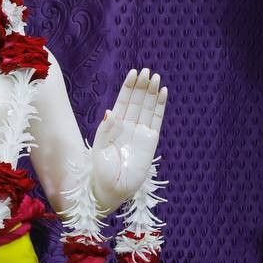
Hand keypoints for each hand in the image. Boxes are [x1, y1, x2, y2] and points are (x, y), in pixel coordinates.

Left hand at [91, 68, 166, 206]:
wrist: (109, 191)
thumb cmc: (100, 173)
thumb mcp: (99, 149)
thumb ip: (105, 131)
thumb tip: (112, 112)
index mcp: (114, 126)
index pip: (123, 102)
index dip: (128, 88)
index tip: (133, 73)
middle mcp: (128, 127)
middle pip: (137, 101)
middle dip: (141, 86)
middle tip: (146, 70)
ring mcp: (140, 133)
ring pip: (148, 108)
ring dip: (151, 92)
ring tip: (155, 76)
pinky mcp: (151, 142)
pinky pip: (157, 120)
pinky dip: (160, 106)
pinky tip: (163, 92)